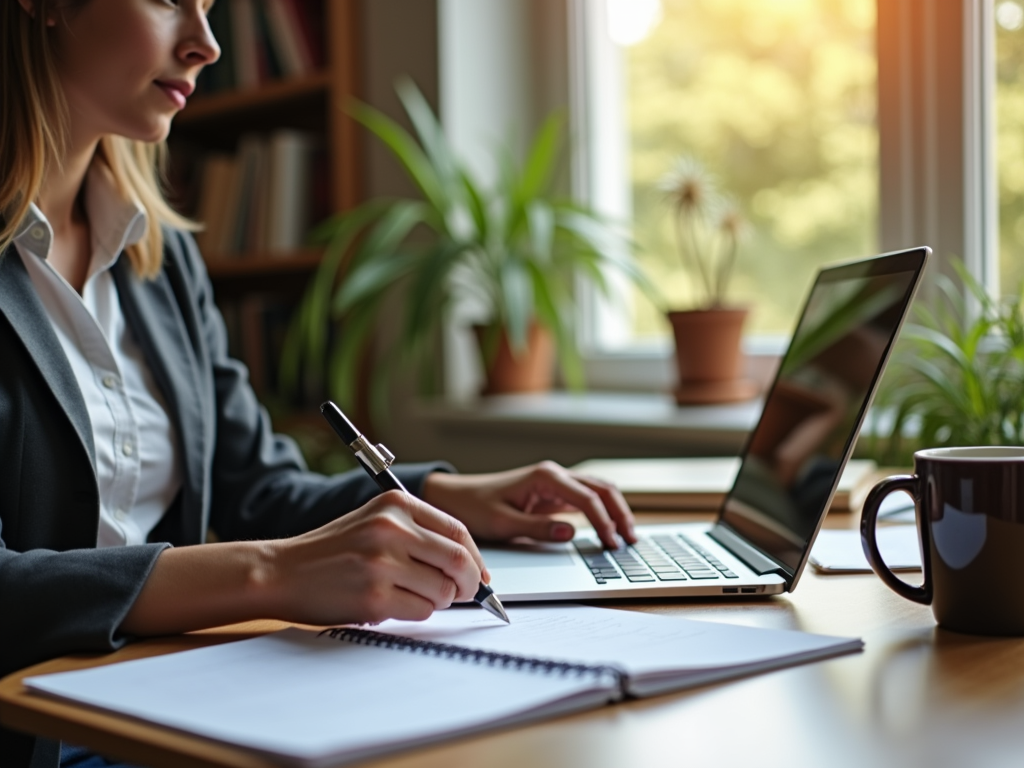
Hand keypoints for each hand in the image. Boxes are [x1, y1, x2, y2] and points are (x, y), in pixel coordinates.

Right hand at [266, 490, 487, 624]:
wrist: (281, 571)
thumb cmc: (332, 551)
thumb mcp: (375, 522)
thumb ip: (420, 534)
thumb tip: (471, 565)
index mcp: (396, 504)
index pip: (457, 530)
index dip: (475, 557)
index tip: (479, 575)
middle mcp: (391, 528)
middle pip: (458, 561)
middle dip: (469, 584)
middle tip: (464, 594)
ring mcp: (382, 563)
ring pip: (443, 590)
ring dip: (437, 600)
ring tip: (409, 595)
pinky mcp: (374, 596)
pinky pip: (421, 611)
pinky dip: (416, 613)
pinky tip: (391, 604)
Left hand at [421, 461, 635, 548]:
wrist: (456, 498)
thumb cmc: (475, 507)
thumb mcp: (504, 523)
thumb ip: (538, 529)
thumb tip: (572, 533)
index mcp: (544, 477)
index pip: (586, 498)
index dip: (603, 522)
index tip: (612, 543)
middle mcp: (554, 475)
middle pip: (601, 489)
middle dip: (619, 513)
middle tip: (630, 540)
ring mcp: (556, 482)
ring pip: (598, 491)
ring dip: (615, 510)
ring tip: (627, 536)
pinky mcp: (554, 493)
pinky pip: (586, 498)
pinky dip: (603, 511)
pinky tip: (609, 529)